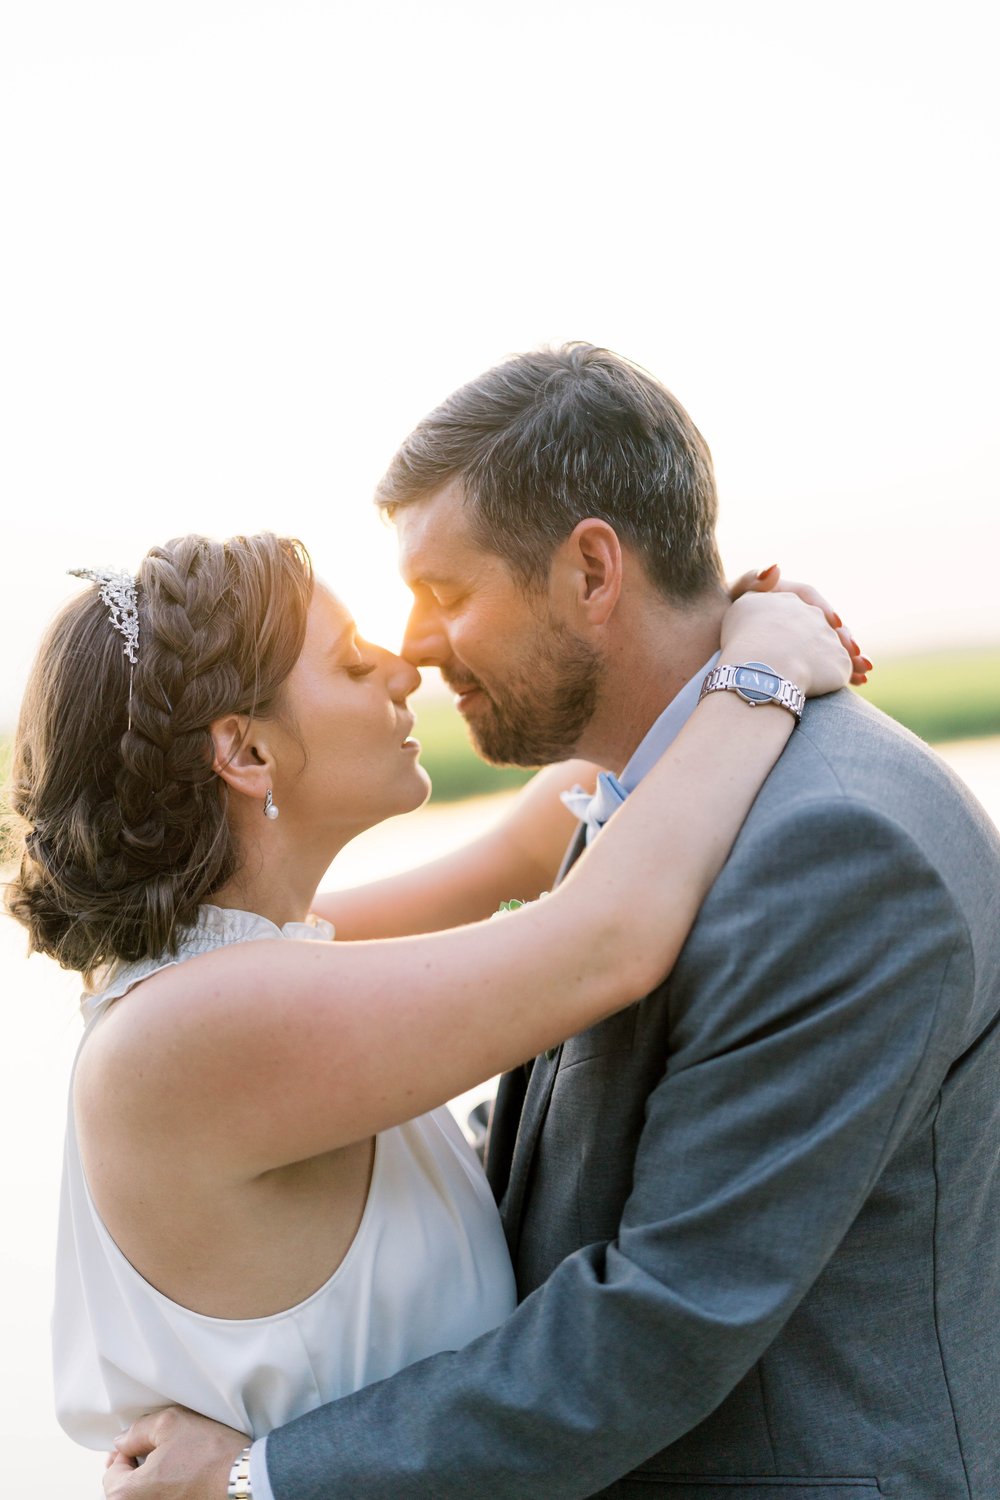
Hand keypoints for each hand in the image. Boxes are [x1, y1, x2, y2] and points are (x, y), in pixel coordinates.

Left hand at [103, 1407, 247, 1499]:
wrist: (243, 1478)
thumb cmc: (209, 1455)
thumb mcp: (169, 1423)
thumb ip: (136, 1430)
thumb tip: (122, 1441)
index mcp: (126, 1495)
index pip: (112, 1471)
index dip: (128, 1450)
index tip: (144, 1442)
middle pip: (125, 1488)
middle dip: (138, 1468)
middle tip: (160, 1451)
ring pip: (144, 1495)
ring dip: (152, 1481)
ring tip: (175, 1465)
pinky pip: (162, 1499)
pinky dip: (167, 1491)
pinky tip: (184, 1478)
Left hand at [728, 565, 871, 683]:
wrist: (717, 651)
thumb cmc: (720, 621)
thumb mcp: (734, 600)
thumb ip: (751, 581)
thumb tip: (775, 567)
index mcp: (783, 596)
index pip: (809, 598)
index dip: (824, 609)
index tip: (834, 623)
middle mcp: (796, 616)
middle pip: (826, 624)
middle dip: (845, 638)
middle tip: (855, 652)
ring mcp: (801, 639)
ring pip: (832, 646)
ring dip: (851, 657)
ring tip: (864, 670)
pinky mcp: (803, 660)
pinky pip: (827, 665)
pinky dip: (844, 673)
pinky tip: (859, 683)